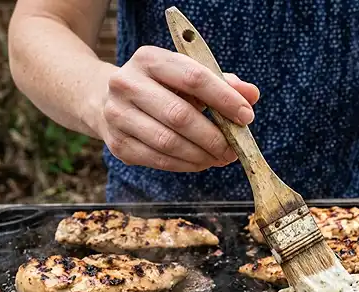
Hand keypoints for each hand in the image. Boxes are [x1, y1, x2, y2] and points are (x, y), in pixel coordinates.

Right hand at [98, 46, 259, 171]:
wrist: (106, 99)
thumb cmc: (160, 86)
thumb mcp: (187, 75)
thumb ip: (221, 83)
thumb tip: (252, 95)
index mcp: (149, 59)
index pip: (193, 78)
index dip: (224, 99)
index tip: (246, 117)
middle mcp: (127, 84)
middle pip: (180, 115)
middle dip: (214, 137)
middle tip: (234, 149)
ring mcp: (118, 115)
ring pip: (169, 142)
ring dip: (202, 155)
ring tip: (221, 157)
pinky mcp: (118, 144)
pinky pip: (159, 160)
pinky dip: (186, 165)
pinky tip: (200, 161)